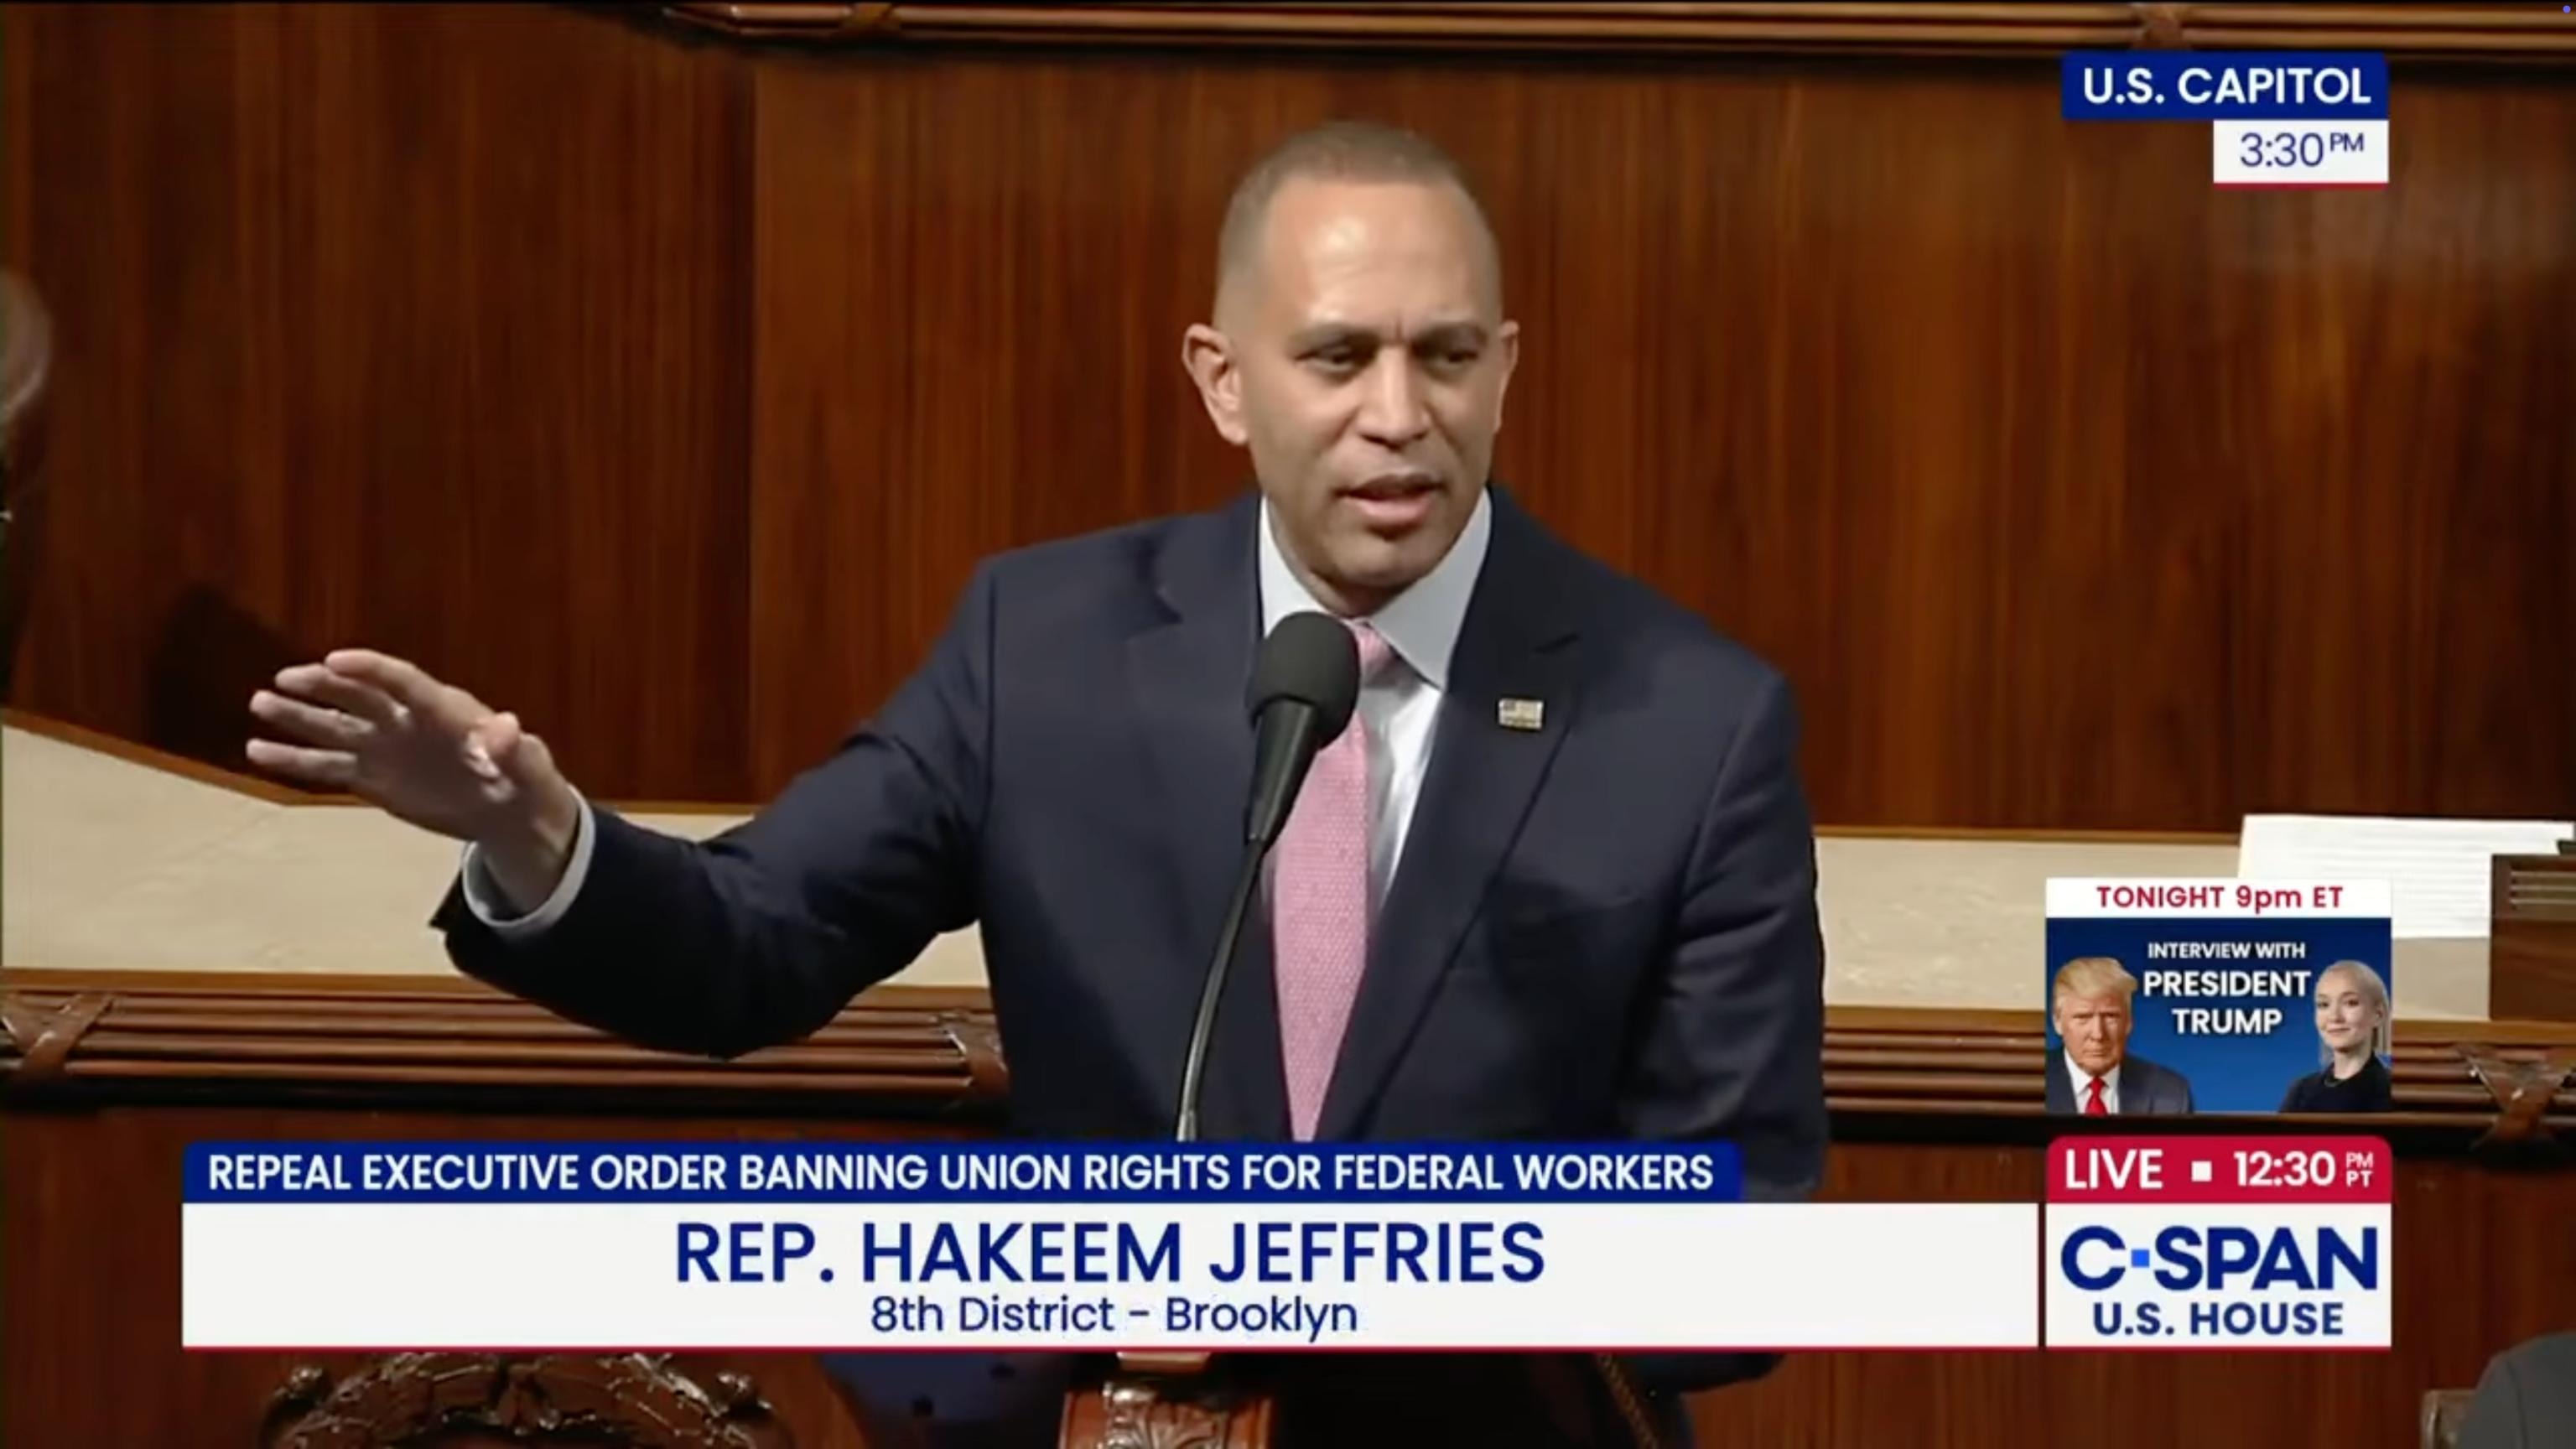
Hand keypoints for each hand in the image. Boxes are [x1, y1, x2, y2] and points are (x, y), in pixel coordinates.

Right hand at [247, 649, 579, 905]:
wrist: (510, 812)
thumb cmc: (525, 779)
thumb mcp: (529, 767)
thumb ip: (516, 749)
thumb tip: (508, 728)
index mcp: (444, 710)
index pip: (403, 681)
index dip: (371, 669)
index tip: (335, 660)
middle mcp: (407, 721)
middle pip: (360, 696)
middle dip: (324, 686)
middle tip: (284, 679)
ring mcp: (387, 748)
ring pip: (335, 727)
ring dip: (299, 717)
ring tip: (259, 704)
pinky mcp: (374, 779)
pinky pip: (328, 767)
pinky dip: (295, 761)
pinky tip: (257, 752)